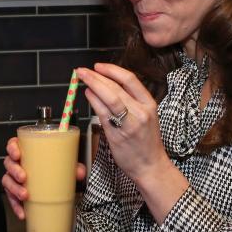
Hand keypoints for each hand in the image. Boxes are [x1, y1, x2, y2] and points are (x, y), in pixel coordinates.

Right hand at [2, 136, 85, 219]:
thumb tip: (80, 172)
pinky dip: (16, 206)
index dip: (12, 148)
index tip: (18, 154)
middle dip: (14, 170)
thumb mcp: (65, 166)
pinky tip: (23, 212)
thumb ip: (74, 167)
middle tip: (24, 177)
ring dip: (14, 188)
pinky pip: (11, 199)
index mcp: (26, 152)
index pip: (13, 145)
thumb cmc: (55, 170)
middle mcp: (18, 164)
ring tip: (24, 195)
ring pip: (7, 181)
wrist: (56, 189)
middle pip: (9, 163)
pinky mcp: (16, 193)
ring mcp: (15, 179)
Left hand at [76, 65, 185, 221]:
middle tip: (82, 70)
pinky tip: (87, 95)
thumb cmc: (146, 141)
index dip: (112, 70)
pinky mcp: (117, 135)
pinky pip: (103, 114)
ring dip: (92, 85)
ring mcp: (129, 124)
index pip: (130, 79)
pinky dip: (93, 101)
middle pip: (116, 87)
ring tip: (81, 79)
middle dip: (96, 76)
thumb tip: (107, 84)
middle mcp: (141, 112)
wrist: (150, 166)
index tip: (98, 66)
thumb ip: (130, 101)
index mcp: (149, 104)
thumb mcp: (145, 116)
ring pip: (109, 98)